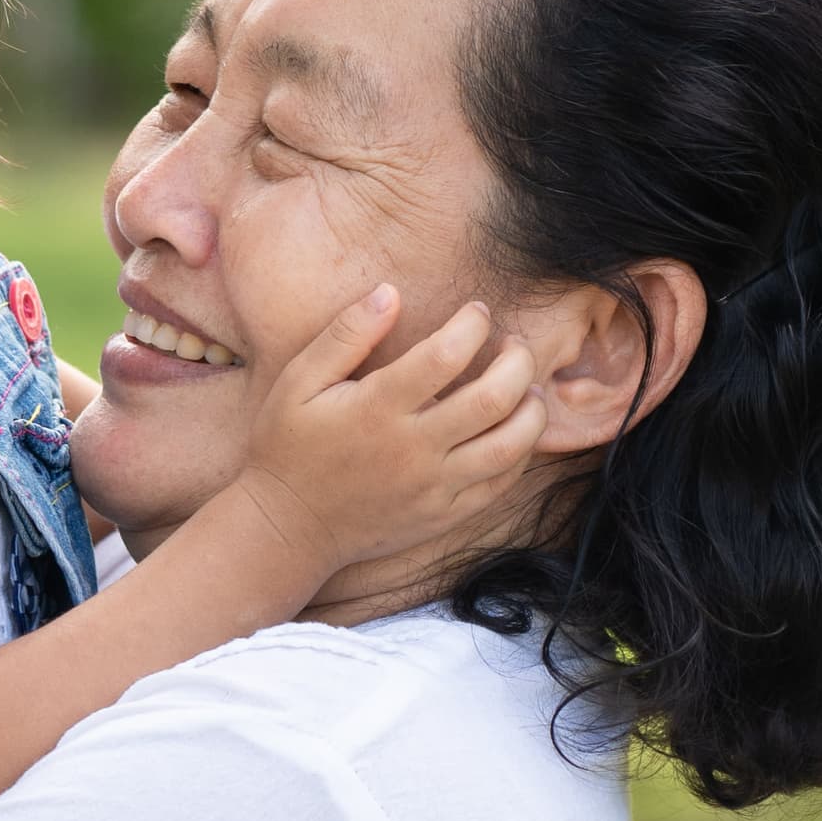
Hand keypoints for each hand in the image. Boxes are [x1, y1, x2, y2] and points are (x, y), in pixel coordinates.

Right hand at [232, 288, 547, 574]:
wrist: (289, 528)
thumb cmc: (289, 447)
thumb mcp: (298, 382)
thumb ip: (345, 335)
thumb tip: (390, 292)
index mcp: (377, 408)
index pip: (446, 354)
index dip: (473, 324)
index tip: (477, 312)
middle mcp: (413, 448)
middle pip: (495, 397)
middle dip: (518, 361)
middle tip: (513, 346)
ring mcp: (433, 486)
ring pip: (511, 446)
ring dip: (532, 409)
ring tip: (527, 389)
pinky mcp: (443, 514)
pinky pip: (501, 483)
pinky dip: (520, 452)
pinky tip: (513, 430)